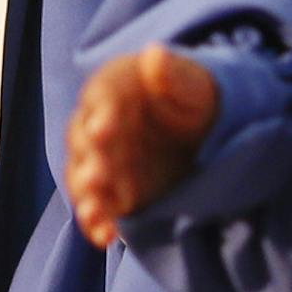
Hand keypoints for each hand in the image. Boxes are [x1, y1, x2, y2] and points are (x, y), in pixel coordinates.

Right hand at [67, 44, 219, 246]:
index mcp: (114, 87)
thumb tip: (154, 54)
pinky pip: (97, 206)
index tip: (105, 130)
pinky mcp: (114, 190)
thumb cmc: (197, 96)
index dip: (100, 114)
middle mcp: (99, 123)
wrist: (208, 130)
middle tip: (100, 176)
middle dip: (90, 159)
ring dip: (87, 194)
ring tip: (96, 212)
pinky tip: (106, 238)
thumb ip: (172, 74)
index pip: (100, 98)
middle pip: (83, 139)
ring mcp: (104, 159)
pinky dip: (97, 222)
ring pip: (83, 175)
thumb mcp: (193, 83)